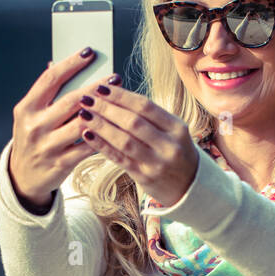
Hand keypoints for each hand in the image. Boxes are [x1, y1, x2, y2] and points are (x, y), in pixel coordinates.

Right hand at [7, 49, 114, 205]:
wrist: (23, 177)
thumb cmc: (34, 138)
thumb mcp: (32, 115)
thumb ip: (47, 94)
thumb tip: (60, 62)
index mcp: (26, 108)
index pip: (50, 79)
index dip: (71, 64)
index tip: (89, 52)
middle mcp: (35, 126)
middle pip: (71, 101)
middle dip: (96, 88)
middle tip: (115, 78)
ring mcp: (48, 146)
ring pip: (82, 124)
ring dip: (104, 112)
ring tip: (119, 102)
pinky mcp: (61, 164)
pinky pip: (88, 147)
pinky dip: (103, 135)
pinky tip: (116, 126)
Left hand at [76, 83, 199, 207]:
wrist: (191, 188)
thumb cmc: (177, 154)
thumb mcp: (173, 132)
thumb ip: (150, 116)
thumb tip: (116, 94)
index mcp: (177, 128)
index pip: (145, 106)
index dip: (121, 96)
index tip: (101, 87)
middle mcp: (169, 145)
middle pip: (133, 122)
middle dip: (107, 108)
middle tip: (86, 98)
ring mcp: (157, 163)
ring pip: (124, 141)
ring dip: (101, 126)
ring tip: (83, 114)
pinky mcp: (145, 177)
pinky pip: (119, 159)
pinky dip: (102, 146)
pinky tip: (88, 135)